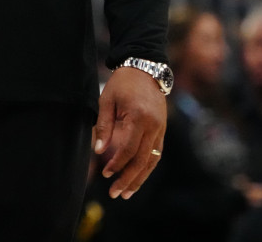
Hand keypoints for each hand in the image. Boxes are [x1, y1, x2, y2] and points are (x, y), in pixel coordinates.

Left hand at [92, 67, 166, 199]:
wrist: (145, 68)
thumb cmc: (122, 83)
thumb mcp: (107, 100)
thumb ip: (104, 125)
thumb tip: (98, 151)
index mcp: (138, 117)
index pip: (128, 148)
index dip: (117, 164)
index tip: (105, 173)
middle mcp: (153, 125)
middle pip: (142, 159)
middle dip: (128, 179)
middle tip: (115, 193)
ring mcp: (161, 128)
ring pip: (152, 160)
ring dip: (140, 178)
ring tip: (127, 193)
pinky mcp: (162, 129)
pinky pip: (156, 153)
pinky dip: (147, 167)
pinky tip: (138, 177)